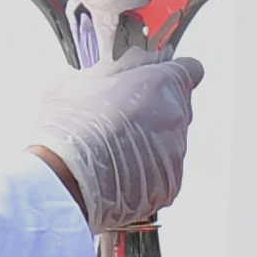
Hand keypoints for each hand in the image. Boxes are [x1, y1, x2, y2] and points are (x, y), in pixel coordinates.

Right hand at [29, 54, 203, 229]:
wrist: (65, 179)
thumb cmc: (70, 128)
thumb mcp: (74, 81)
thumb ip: (99, 74)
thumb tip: (92, 76)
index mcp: (162, 83)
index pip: (191, 70)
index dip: (173, 74)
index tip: (159, 79)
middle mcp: (176, 117)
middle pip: (179, 109)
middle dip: (156, 111)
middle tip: (124, 118)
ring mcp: (176, 153)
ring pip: (171, 144)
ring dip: (150, 144)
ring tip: (114, 150)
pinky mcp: (170, 186)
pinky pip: (163, 176)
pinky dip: (146, 175)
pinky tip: (118, 174)